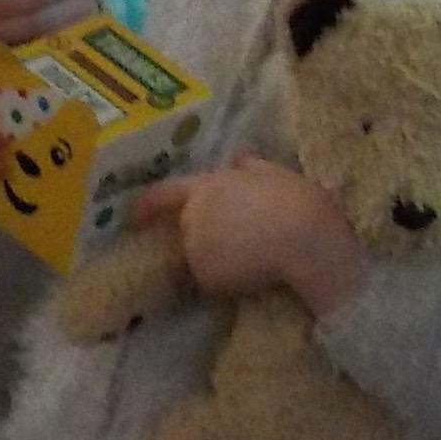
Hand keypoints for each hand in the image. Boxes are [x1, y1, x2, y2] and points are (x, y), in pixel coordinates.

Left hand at [132, 157, 366, 318]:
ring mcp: (197, 250)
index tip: (137, 216)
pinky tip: (253, 274)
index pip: (163, 195)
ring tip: (252, 257)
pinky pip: (212, 281)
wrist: (303, 238)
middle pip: (187, 230)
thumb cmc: (293, 200)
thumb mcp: (275, 173)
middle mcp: (193, 219)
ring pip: (200, 258)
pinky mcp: (206, 279)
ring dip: (216, 259)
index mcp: (206, 187)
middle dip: (204, 235)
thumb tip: (239, 159)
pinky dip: (226, 280)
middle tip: (238, 239)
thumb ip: (251, 166)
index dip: (147, 205)